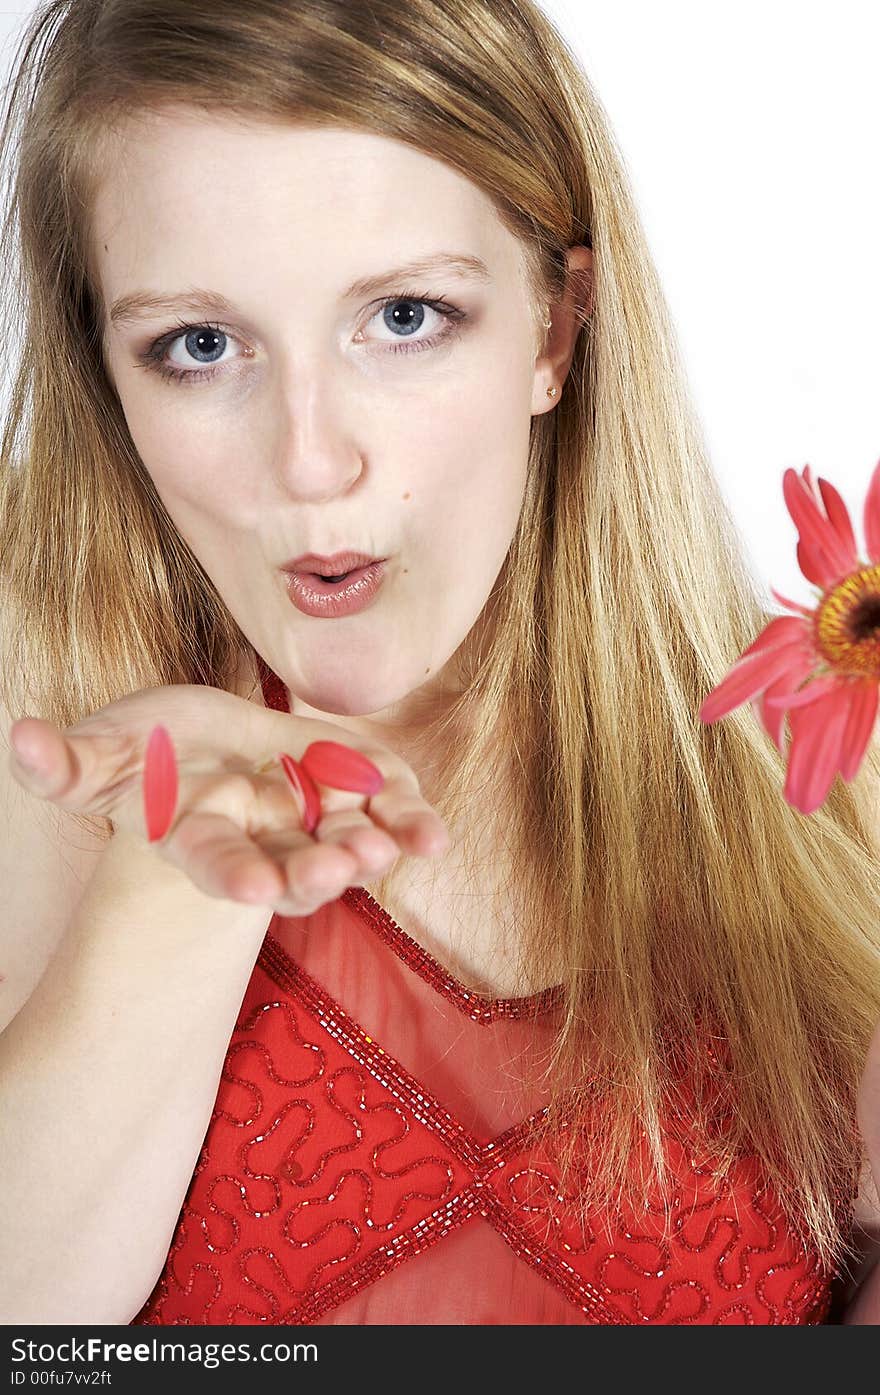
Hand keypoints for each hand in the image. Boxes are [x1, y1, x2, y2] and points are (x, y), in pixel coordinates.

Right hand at [7, 684, 450, 914]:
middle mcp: (262, 841)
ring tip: (393, 848)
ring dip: (369, 850)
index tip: (255, 885)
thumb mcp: (106, 753)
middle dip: (314, 874)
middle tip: (333, 869)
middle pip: (291, 870)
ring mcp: (311, 821)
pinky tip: (433, 838)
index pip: (217, 863)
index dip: (234, 873)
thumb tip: (20, 739)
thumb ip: (69, 760)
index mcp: (202, 838)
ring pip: (345, 846)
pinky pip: (387, 810)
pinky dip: (410, 821)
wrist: (205, 744)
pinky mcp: (351, 792)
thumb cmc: (147, 753)